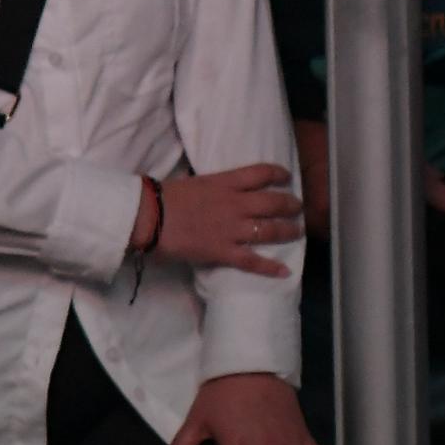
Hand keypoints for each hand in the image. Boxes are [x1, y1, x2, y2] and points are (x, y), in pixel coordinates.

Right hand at [152, 162, 302, 276]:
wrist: (147, 217)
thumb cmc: (162, 197)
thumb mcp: (193, 183)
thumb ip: (211, 187)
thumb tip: (216, 190)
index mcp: (225, 183)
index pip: (261, 173)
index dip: (279, 174)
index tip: (287, 177)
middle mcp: (235, 204)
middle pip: (274, 202)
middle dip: (291, 205)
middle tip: (297, 208)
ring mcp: (231, 229)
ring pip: (270, 230)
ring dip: (288, 231)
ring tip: (297, 231)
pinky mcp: (224, 252)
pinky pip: (253, 261)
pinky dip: (270, 267)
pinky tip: (284, 271)